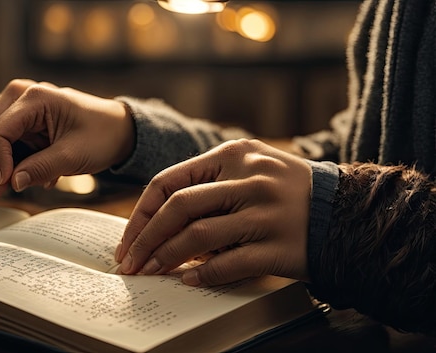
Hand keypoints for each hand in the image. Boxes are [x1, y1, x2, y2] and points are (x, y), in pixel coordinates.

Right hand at [0, 79, 134, 199]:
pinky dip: (0, 163)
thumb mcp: (75, 155)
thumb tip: (12, 183)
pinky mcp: (11, 122)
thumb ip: (41, 168)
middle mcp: (16, 96)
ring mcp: (10, 107)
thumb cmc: (101, 135)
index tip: (8, 186)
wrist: (115, 130)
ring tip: (19, 180)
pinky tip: (25, 171)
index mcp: (33, 97)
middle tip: (6, 191)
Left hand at [115, 139, 311, 285]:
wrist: (347, 212)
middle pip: (178, 208)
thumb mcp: (250, 169)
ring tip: (153, 273)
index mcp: (234, 155)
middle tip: (131, 263)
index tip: (128, 239)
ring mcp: (266, 212)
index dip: (141, 214)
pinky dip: (204, 275)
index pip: (169, 181)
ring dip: (167, 258)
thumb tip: (156, 221)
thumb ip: (208, 185)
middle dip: (146, 239)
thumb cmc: (287, 192)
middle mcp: (249, 179)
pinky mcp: (280, 245)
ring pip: (198, 236)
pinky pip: (229, 263)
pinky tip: (190, 280)